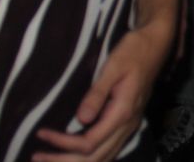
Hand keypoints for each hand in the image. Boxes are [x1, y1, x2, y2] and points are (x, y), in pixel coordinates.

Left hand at [32, 20, 171, 161]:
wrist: (156, 44)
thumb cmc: (133, 51)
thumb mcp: (113, 67)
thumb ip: (97, 93)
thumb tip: (80, 119)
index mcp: (122, 112)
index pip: (89, 142)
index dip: (62, 143)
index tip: (41, 133)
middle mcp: (127, 125)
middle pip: (94, 158)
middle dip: (63, 161)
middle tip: (36, 157)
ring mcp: (129, 126)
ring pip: (103, 158)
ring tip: (50, 159)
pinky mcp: (128, 123)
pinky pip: (108, 150)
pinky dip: (90, 157)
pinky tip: (75, 154)